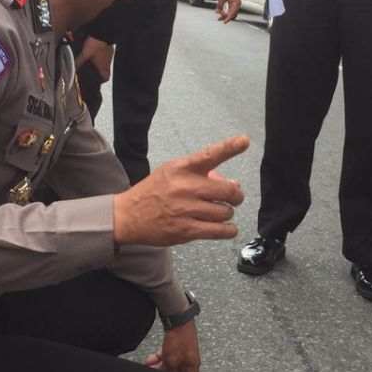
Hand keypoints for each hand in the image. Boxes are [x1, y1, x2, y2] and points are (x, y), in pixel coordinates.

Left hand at [75, 36, 113, 80]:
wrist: (103, 31)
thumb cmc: (96, 44)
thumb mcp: (85, 53)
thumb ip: (79, 61)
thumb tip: (73, 68)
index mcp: (104, 66)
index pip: (106, 78)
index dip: (101, 81)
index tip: (95, 80)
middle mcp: (108, 61)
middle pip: (104, 70)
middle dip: (97, 71)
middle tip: (89, 71)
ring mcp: (109, 54)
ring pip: (104, 62)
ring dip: (98, 63)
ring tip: (89, 62)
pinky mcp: (109, 48)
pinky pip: (104, 55)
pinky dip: (99, 56)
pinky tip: (93, 53)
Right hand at [113, 134, 248, 246]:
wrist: (127, 216)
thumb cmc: (153, 192)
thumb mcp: (171, 172)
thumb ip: (199, 173)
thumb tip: (231, 183)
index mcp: (181, 168)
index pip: (209, 155)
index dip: (229, 147)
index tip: (244, 140)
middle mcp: (184, 187)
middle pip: (228, 190)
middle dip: (236, 195)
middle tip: (233, 197)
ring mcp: (185, 210)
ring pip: (225, 212)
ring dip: (227, 213)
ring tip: (219, 212)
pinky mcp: (186, 230)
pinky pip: (219, 230)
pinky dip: (229, 230)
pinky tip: (227, 228)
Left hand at [144, 321, 200, 371]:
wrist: (179, 319)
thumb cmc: (180, 340)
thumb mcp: (171, 360)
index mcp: (192, 368)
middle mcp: (189, 363)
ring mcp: (183, 355)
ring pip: (170, 366)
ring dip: (159, 368)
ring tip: (148, 368)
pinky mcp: (177, 348)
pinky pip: (167, 357)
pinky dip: (159, 359)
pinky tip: (149, 360)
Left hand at [215, 0, 239, 22]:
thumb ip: (220, 4)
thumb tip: (217, 11)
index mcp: (236, 3)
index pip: (233, 13)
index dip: (228, 18)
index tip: (224, 21)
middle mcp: (236, 5)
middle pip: (232, 14)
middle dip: (226, 17)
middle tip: (220, 19)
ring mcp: (234, 4)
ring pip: (230, 13)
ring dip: (225, 15)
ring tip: (219, 18)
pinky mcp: (232, 4)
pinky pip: (229, 10)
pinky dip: (225, 12)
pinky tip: (221, 13)